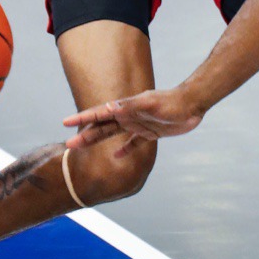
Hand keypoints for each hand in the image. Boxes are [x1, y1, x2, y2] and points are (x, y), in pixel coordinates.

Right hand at [63, 87, 202, 157]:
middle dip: (85, 134)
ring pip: (113, 134)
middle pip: (102, 126)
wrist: (192, 104)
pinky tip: (116, 157)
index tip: (66, 122)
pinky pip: (133, 143)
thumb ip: (131, 106)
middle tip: (68, 145)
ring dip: (97, 141)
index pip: (100, 113)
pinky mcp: (150, 132)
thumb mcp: (150, 104)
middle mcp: (129, 115)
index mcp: (126, 107)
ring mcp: (138, 124)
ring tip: (81, 147)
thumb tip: (109, 108)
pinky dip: (125, 150)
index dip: (83, 118)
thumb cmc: (172, 102)